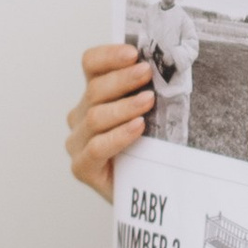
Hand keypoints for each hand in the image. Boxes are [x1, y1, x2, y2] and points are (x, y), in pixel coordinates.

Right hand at [66, 40, 155, 200]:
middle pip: (94, 89)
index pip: (91, 64)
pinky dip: (118, 135)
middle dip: (123, 79)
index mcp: (94, 95)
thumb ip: (148, 90)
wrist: (146, 194)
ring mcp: (77, 142)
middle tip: (147, 73)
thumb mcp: (150, 113)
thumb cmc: (149, 150)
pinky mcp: (81, 167)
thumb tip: (169, 64)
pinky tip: (137, 128)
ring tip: (148, 102)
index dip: (109, 55)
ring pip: (95, 116)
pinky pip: (95, 147)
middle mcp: (80, 116)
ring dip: (124, 107)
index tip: (134, 52)